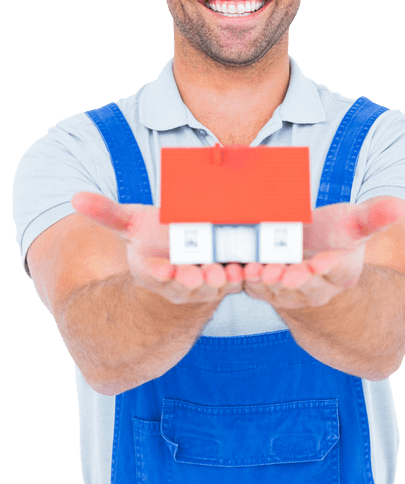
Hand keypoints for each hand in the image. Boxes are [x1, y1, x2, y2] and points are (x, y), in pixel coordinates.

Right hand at [71, 192, 243, 304]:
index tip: (162, 269)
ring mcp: (206, 284)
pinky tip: (251, 266)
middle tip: (200, 276)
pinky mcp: (230, 279)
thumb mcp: (132, 223)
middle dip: (192, 281)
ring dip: (222, 282)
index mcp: (153, 272)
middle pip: (186, 285)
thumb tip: (75, 198)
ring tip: (227, 273)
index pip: (154, 275)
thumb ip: (107, 213)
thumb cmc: (154, 236)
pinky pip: (240, 280)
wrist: (187, 247)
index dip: (159, 273)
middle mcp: (179, 283)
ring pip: (215, 286)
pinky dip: (246, 275)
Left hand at [242, 198, 403, 309]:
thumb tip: (401, 206)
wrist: (307, 250)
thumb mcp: (354, 223)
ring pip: (277, 290)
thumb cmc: (335, 236)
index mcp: (343, 272)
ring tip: (258, 270)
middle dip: (296, 280)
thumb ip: (374, 217)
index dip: (328, 268)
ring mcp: (289, 291)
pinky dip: (243, 281)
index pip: (338, 271)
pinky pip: (252, 288)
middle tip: (286, 273)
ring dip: (266, 283)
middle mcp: (317, 288)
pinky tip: (236, 269)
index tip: (319, 262)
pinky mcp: (264, 288)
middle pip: (306, 286)